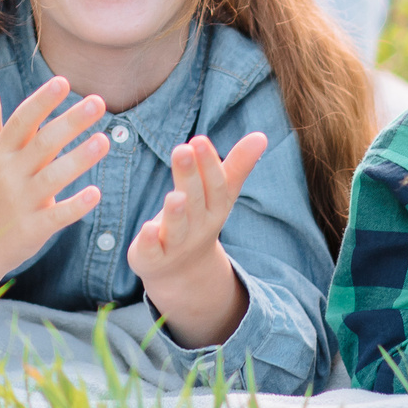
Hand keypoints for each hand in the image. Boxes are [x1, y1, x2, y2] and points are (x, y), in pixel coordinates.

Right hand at [0, 70, 109, 305]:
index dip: (41, 102)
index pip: (20, 121)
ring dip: (79, 159)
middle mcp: (10, 174)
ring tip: (105, 141)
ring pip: (53, 178)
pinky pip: (57, 216)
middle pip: (43, 144)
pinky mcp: (33, 229)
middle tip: (98, 102)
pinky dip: (75, 206)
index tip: (62, 82)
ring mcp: (21, 202)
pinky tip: (96, 193)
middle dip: (70, 122)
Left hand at [127, 131, 266, 347]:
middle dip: (190, 175)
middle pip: (195, 200)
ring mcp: (175, 244)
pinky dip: (149, 242)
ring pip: (177, 228)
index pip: (215, 185)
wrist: (183, 271)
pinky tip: (146, 228)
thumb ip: (237, 165)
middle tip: (183, 149)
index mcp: (214, 208)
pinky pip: (152, 252)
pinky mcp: (152, 258)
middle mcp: (197, 226)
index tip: (199, 140)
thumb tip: (262, 136)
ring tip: (174, 195)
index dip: (208, 164)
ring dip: (175, 212)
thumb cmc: (200, 218)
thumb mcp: (220, 194)